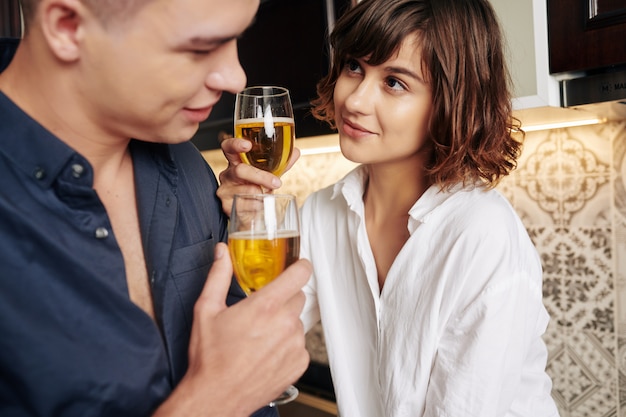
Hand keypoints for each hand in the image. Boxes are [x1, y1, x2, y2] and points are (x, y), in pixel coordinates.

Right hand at [154, 243, 310, 415]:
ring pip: (298, 321)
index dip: (300, 266)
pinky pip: (299, 344)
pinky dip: (287, 344)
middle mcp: (284, 324)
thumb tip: (222, 254)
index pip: (299, 274)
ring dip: (284, 323)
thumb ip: (218, 276)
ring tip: (260, 335)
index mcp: (265, 306)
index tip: (297, 265)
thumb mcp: (207, 310)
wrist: (216, 396)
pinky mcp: (298, 363)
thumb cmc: (210, 358)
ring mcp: (294, 345)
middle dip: (283, 298)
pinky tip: (267, 351)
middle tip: (263, 309)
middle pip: (297, 297)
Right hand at [217, 137, 300, 215]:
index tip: (247, 145)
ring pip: (245, 190)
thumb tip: (295, 151)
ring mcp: (225, 189)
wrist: (251, 212)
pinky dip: (256, 206)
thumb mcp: (270, 173)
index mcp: (236, 161)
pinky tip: (259, 205)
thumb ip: (282, 163)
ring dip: (260, 194)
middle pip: (240, 170)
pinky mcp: (226, 205)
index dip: (236, 144)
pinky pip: (244, 205)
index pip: (229, 147)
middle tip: (276, 183)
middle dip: (261, 176)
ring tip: (266, 196)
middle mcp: (228, 174)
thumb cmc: (257, 187)